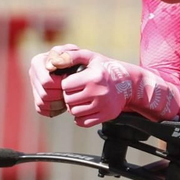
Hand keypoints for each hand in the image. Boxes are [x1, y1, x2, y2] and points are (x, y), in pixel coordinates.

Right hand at [26, 43, 91, 116]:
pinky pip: (41, 110)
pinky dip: (54, 110)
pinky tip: (64, 103)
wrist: (81, 69)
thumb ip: (66, 56)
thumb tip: (50, 66)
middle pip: (44, 94)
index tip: (71, 80)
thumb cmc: (80, 60)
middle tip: (71, 92)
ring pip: (42, 103)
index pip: (46, 82)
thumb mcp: (77, 54)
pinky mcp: (36, 98)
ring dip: (58, 104)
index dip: (61, 85)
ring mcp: (34, 87)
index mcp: (38, 61)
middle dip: (60, 95)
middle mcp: (32, 74)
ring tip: (68, 98)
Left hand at [60, 54, 179, 126]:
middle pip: (68, 100)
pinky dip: (80, 117)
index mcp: (94, 77)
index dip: (66, 83)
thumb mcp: (90, 57)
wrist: (127, 84)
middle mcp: (99, 92)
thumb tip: (52, 63)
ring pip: (74, 112)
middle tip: (76, 91)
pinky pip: (82, 122)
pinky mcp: (106, 116)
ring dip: (74, 107)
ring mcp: (103, 106)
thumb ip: (70, 56)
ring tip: (80, 99)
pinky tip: (85, 108)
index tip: (72, 81)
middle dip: (69, 96)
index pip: (65, 85)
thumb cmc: (103, 68)